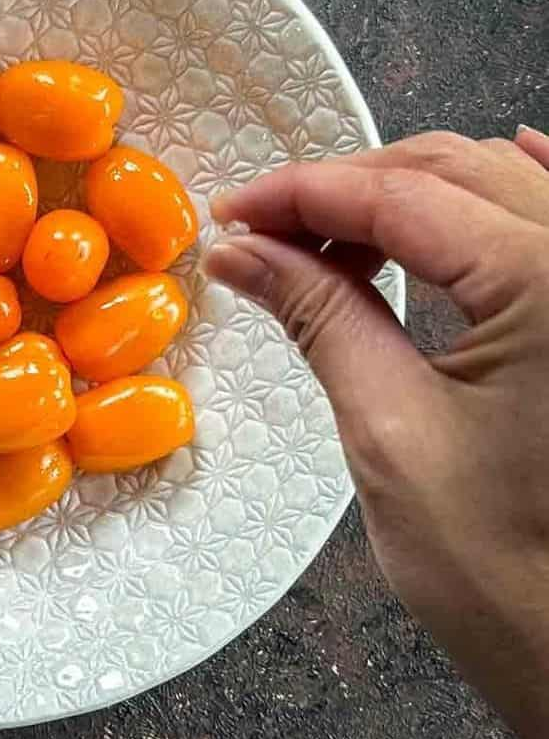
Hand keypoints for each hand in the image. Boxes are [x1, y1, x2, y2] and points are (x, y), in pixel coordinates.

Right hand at [205, 126, 548, 738]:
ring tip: (328, 235)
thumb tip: (245, 253)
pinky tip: (487, 171)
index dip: (304, 195)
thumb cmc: (501, 569)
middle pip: (454, 170)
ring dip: (411, 193)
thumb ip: (320, 317)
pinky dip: (506, 194)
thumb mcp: (390, 429)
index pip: (404, 196)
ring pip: (502, 183)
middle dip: (349, 189)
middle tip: (263, 231)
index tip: (233, 214)